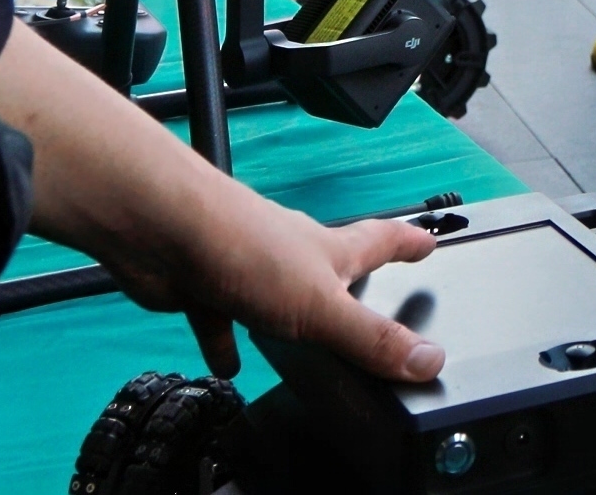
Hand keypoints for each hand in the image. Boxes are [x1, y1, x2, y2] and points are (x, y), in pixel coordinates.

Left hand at [106, 188, 445, 386]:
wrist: (165, 231)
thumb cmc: (242, 247)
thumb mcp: (321, 306)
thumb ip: (372, 338)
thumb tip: (428, 359)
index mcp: (329, 252)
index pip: (381, 240)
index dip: (408, 241)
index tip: (430, 239)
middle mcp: (292, 254)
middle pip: (332, 263)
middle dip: (355, 275)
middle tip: (376, 281)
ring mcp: (248, 268)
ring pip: (277, 293)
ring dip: (289, 315)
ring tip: (301, 345)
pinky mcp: (208, 287)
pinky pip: (222, 319)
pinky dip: (226, 342)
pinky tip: (226, 364)